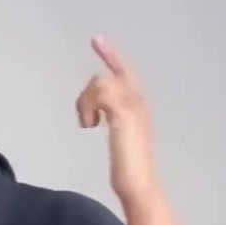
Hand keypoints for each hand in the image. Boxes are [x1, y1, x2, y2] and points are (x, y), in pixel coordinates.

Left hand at [77, 37, 182, 224]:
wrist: (139, 185)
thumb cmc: (129, 170)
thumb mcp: (119, 140)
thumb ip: (112, 122)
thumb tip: (96, 114)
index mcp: (138, 105)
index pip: (124, 72)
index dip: (111, 55)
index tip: (96, 39)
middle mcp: (139, 101)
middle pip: (107, 75)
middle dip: (88, 94)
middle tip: (87, 120)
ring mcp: (132, 107)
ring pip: (99, 83)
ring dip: (86, 104)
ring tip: (88, 125)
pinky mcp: (123, 115)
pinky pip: (100, 92)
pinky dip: (88, 107)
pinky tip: (90, 126)